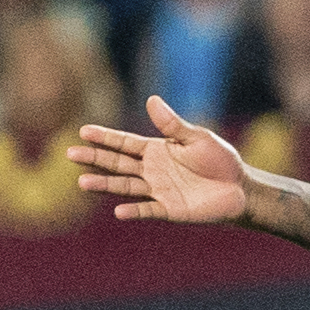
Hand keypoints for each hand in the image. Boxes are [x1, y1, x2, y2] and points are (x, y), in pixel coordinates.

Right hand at [71, 97, 254, 222]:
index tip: (83, 131)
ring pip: (126, 186)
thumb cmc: (220, 160)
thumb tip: (151, 99)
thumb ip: (172, 124)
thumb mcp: (197, 138)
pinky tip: (118, 211)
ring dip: (105, 184)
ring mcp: (158, 190)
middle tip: (70, 154)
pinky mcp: (169, 209)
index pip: (125, 142)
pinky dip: (134, 210)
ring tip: (83, 182)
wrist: (240, 188)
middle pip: (118, 163)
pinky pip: (148, 210)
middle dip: (95, 158)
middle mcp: (152, 170)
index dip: (105, 137)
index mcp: (156, 150)